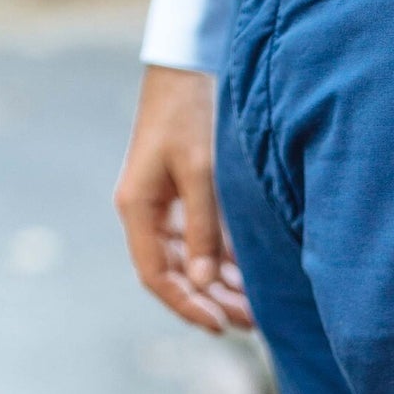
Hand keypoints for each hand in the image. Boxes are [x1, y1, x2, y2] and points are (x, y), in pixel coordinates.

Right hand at [114, 66, 252, 333]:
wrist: (187, 69)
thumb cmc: (188, 113)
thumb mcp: (199, 170)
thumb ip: (203, 228)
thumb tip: (206, 283)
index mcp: (138, 209)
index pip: (156, 274)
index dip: (186, 304)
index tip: (219, 324)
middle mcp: (148, 215)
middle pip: (177, 275)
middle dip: (211, 302)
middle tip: (249, 325)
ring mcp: (167, 209)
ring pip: (193, 263)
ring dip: (222, 288)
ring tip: (255, 312)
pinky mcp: (187, 200)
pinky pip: (205, 244)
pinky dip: (227, 264)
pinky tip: (252, 282)